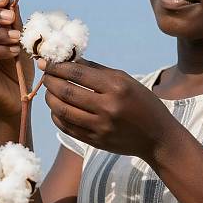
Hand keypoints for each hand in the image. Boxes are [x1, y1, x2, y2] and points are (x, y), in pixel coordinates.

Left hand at [39, 57, 179, 159]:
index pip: (78, 73)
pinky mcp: (95, 141)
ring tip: (49, 92)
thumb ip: (98, 71)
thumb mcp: (127, 81)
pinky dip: (57, 116)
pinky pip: (67, 127)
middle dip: (50, 81)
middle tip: (45, 75)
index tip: (48, 62)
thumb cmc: (142, 103)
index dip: (58, 66)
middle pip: (66, 91)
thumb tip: (70, 61)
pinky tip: (57, 109)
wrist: (157, 137)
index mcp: (117, 87)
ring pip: (62, 111)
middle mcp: (108, 107)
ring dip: (49, 99)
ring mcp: (100, 127)